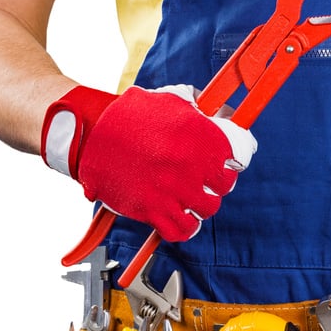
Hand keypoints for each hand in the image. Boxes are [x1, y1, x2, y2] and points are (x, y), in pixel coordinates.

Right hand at [41, 84, 256, 240]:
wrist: (91, 135)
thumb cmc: (130, 116)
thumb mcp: (171, 100)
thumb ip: (202, 109)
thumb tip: (227, 115)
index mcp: (199, 135)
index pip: (238, 157)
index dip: (232, 160)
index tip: (226, 162)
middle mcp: (190, 165)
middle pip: (224, 186)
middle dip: (216, 182)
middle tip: (204, 179)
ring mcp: (173, 190)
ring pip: (207, 209)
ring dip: (201, 204)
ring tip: (189, 195)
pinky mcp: (153, 210)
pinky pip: (182, 230)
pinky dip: (185, 226)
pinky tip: (181, 216)